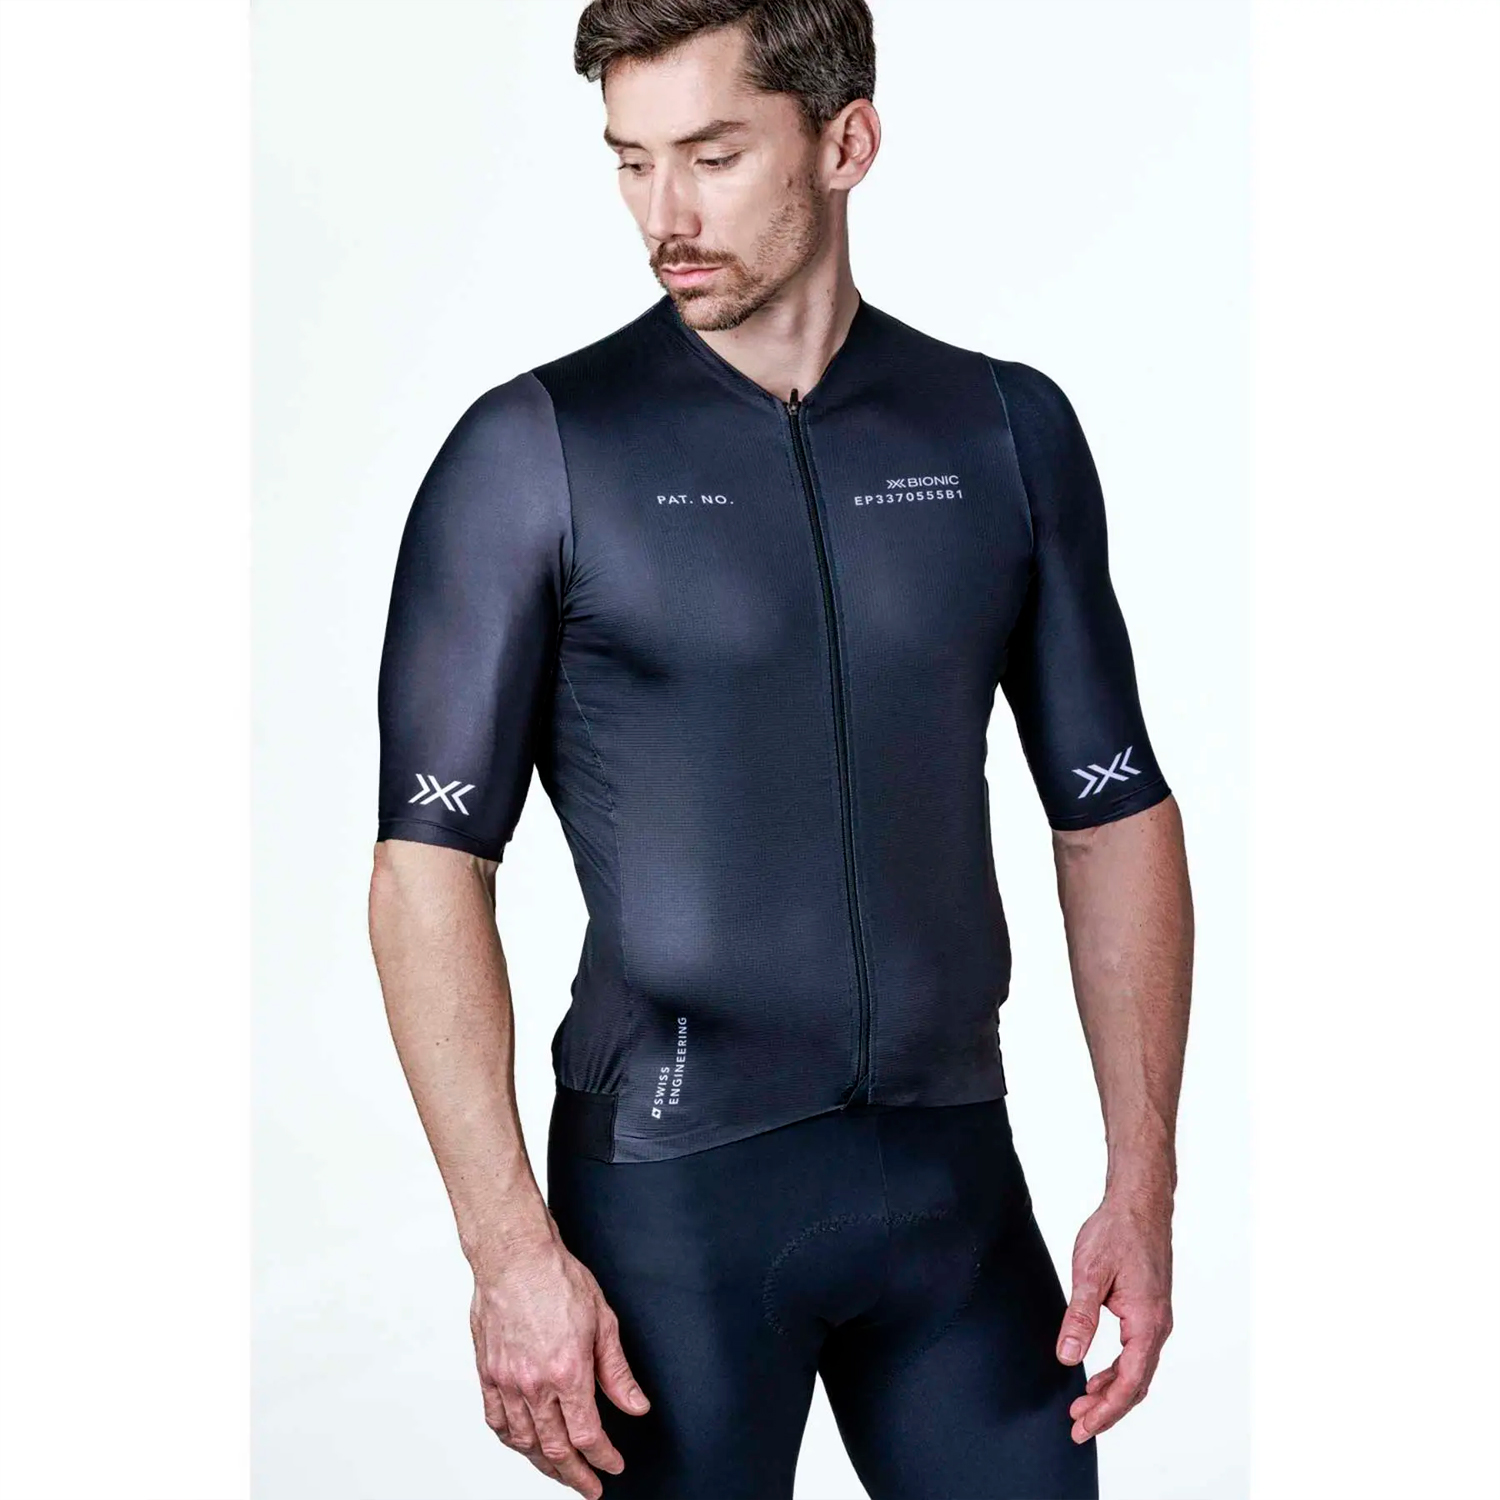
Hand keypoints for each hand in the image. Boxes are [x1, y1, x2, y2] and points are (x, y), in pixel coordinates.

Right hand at [470, 1223, 650, 1497]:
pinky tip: (524, 1445)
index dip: (603, 1458)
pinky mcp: (488, 1373)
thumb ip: (617, 1371)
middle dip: (576, 1474)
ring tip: (561, 1472)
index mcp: (568, 1371)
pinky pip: (496, 1421)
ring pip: (524, 1442)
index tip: (613, 1465)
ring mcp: (507, 1381)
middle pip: (555, 1450)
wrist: (514, 1256)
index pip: (587, 1435)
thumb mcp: (603, 1320)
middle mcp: (534, 1384)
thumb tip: (636, 1405)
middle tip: (590, 1486)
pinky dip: (512, 1441)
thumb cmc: (558, 1278)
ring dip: (544, 1464)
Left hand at [1056, 1190, 1172, 1443]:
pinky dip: (1117, 1372)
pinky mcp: (1149, 1311)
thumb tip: (1067, 1357)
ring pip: (1137, 1371)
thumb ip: (1080, 1317)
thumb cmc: (1117, 1232)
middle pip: (1135, 1385)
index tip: (1081, 1427)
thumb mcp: (1090, 1273)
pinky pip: (1136, 1354)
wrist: (1139, 1203)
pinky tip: (1096, 1375)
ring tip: (1082, 1406)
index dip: (1105, 1410)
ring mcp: (1156, 1319)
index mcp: (1147, 1322)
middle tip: (1077, 1426)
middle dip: (1107, 1409)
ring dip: (1110, 1392)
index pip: (1128, 1383)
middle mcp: (1158, 1326)